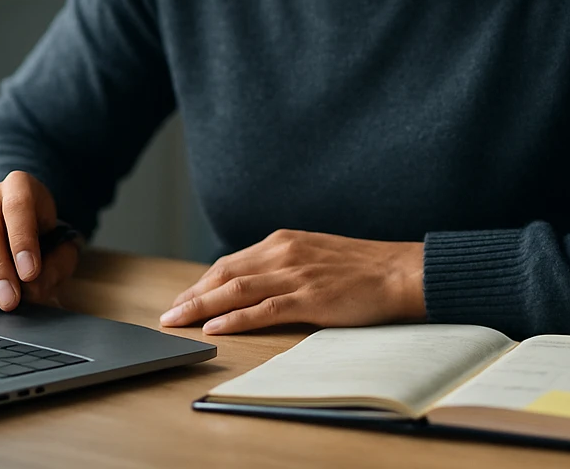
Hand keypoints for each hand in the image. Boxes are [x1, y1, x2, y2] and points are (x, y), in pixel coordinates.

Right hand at [0, 171, 80, 311]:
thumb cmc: (42, 235)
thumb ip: (56, 263)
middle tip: (11, 298)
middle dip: (0, 266)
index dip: (22, 241)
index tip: (29, 273)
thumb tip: (32, 287)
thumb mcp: (61, 245)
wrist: (22, 229)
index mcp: (20, 185)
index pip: (18, 207)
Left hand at [159, 229, 424, 334]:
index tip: (183, 298)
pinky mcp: (309, 298)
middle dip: (192, 295)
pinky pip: (263, 310)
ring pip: (236, 291)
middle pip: (224, 274)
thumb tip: (260, 281)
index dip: (202, 282)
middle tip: (169, 313)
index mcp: (285, 241)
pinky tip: (215, 327)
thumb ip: (288, 264)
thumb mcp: (317, 255)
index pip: (231, 262)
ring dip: (201, 306)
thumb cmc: (364, 268)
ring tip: (178, 321)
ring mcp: (296, 275)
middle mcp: (284, 252)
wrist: (400, 272)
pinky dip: (234, 319)